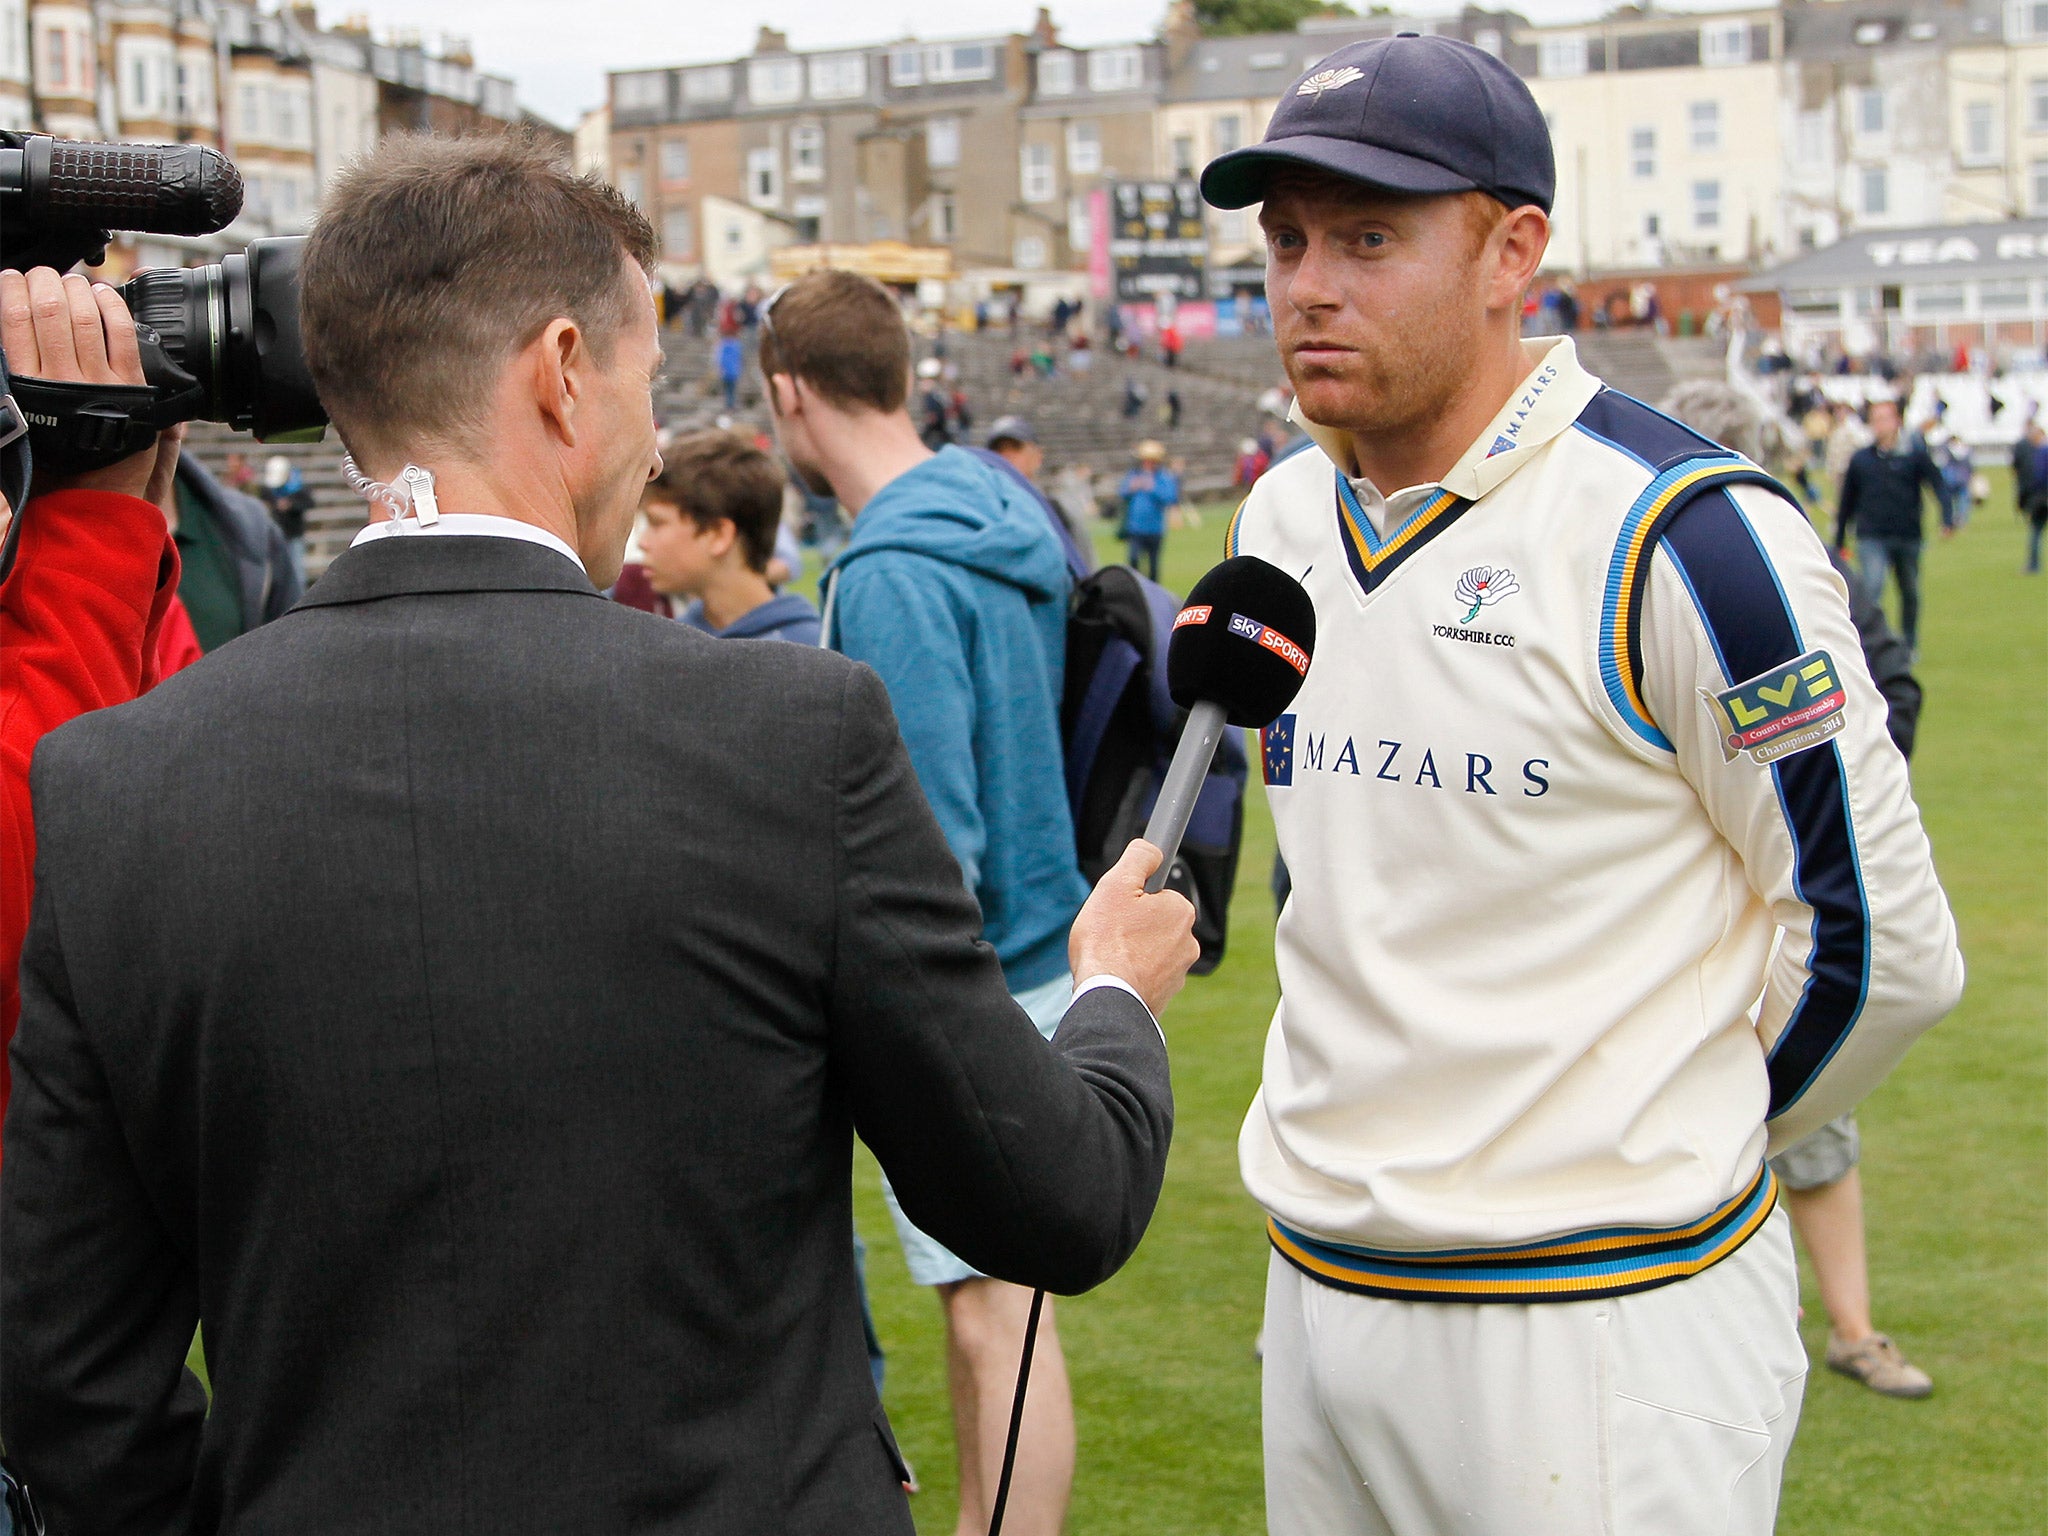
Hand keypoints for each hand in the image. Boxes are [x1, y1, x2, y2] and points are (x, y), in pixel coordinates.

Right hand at [2, 267, 167, 502]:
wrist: (93, 497)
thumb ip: (12, 383)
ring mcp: (98, 382)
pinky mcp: (130, 387)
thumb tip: (10, 341)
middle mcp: (61, 380)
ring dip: (74, 288)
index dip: (11, 290)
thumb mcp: (18, 421)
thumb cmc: (52, 463)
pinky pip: (121, 334)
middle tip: (40, 274)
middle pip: (49, 310)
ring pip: (83, 317)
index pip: (13, 321)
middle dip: (42, 281)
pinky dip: (111, 306)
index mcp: (26, 386)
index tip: (11, 279)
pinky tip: (102, 293)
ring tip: (67, 280)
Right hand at [1069, 840, 1199, 1019]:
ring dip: (1132, 954)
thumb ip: (1139, 859)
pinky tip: (1116, 978)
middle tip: (1109, 935)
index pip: (1155, 896)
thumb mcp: (1116, 885)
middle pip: (1153, 924)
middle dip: (1132, 928)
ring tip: (1110, 960)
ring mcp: (1179, 973)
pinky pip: (1147, 977)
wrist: (1107, 998)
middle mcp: (1188, 942)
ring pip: (1150, 952)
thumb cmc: (1107, 942)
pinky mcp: (1165, 996)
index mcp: (1180, 912)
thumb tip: (1154, 849)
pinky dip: (1132, 976)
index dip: (1131, 901)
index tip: (1117, 913)